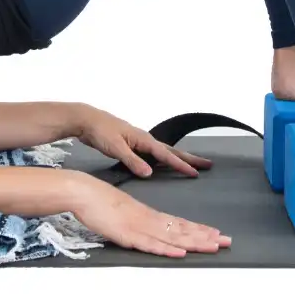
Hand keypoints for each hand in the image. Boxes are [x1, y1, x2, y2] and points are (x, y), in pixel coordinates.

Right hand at [68, 175, 231, 258]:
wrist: (83, 191)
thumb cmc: (100, 201)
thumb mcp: (124, 212)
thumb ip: (137, 220)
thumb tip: (149, 229)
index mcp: (149, 214)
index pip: (180, 223)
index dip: (199, 230)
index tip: (216, 234)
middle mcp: (149, 220)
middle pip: (182, 230)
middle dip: (206, 237)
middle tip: (228, 241)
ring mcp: (139, 227)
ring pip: (172, 237)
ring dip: (194, 243)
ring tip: (214, 246)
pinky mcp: (127, 235)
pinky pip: (151, 244)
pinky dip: (167, 249)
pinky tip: (181, 252)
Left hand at [73, 104, 213, 177]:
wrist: (86, 120)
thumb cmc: (100, 131)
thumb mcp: (115, 147)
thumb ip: (132, 161)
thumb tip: (150, 174)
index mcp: (143, 139)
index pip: (166, 155)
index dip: (181, 165)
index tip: (196, 173)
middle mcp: (145, 139)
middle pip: (172, 151)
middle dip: (189, 158)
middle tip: (208, 164)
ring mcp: (139, 142)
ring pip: (164, 152)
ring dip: (178, 158)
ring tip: (193, 164)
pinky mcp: (132, 145)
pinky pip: (154, 154)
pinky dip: (164, 159)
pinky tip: (163, 165)